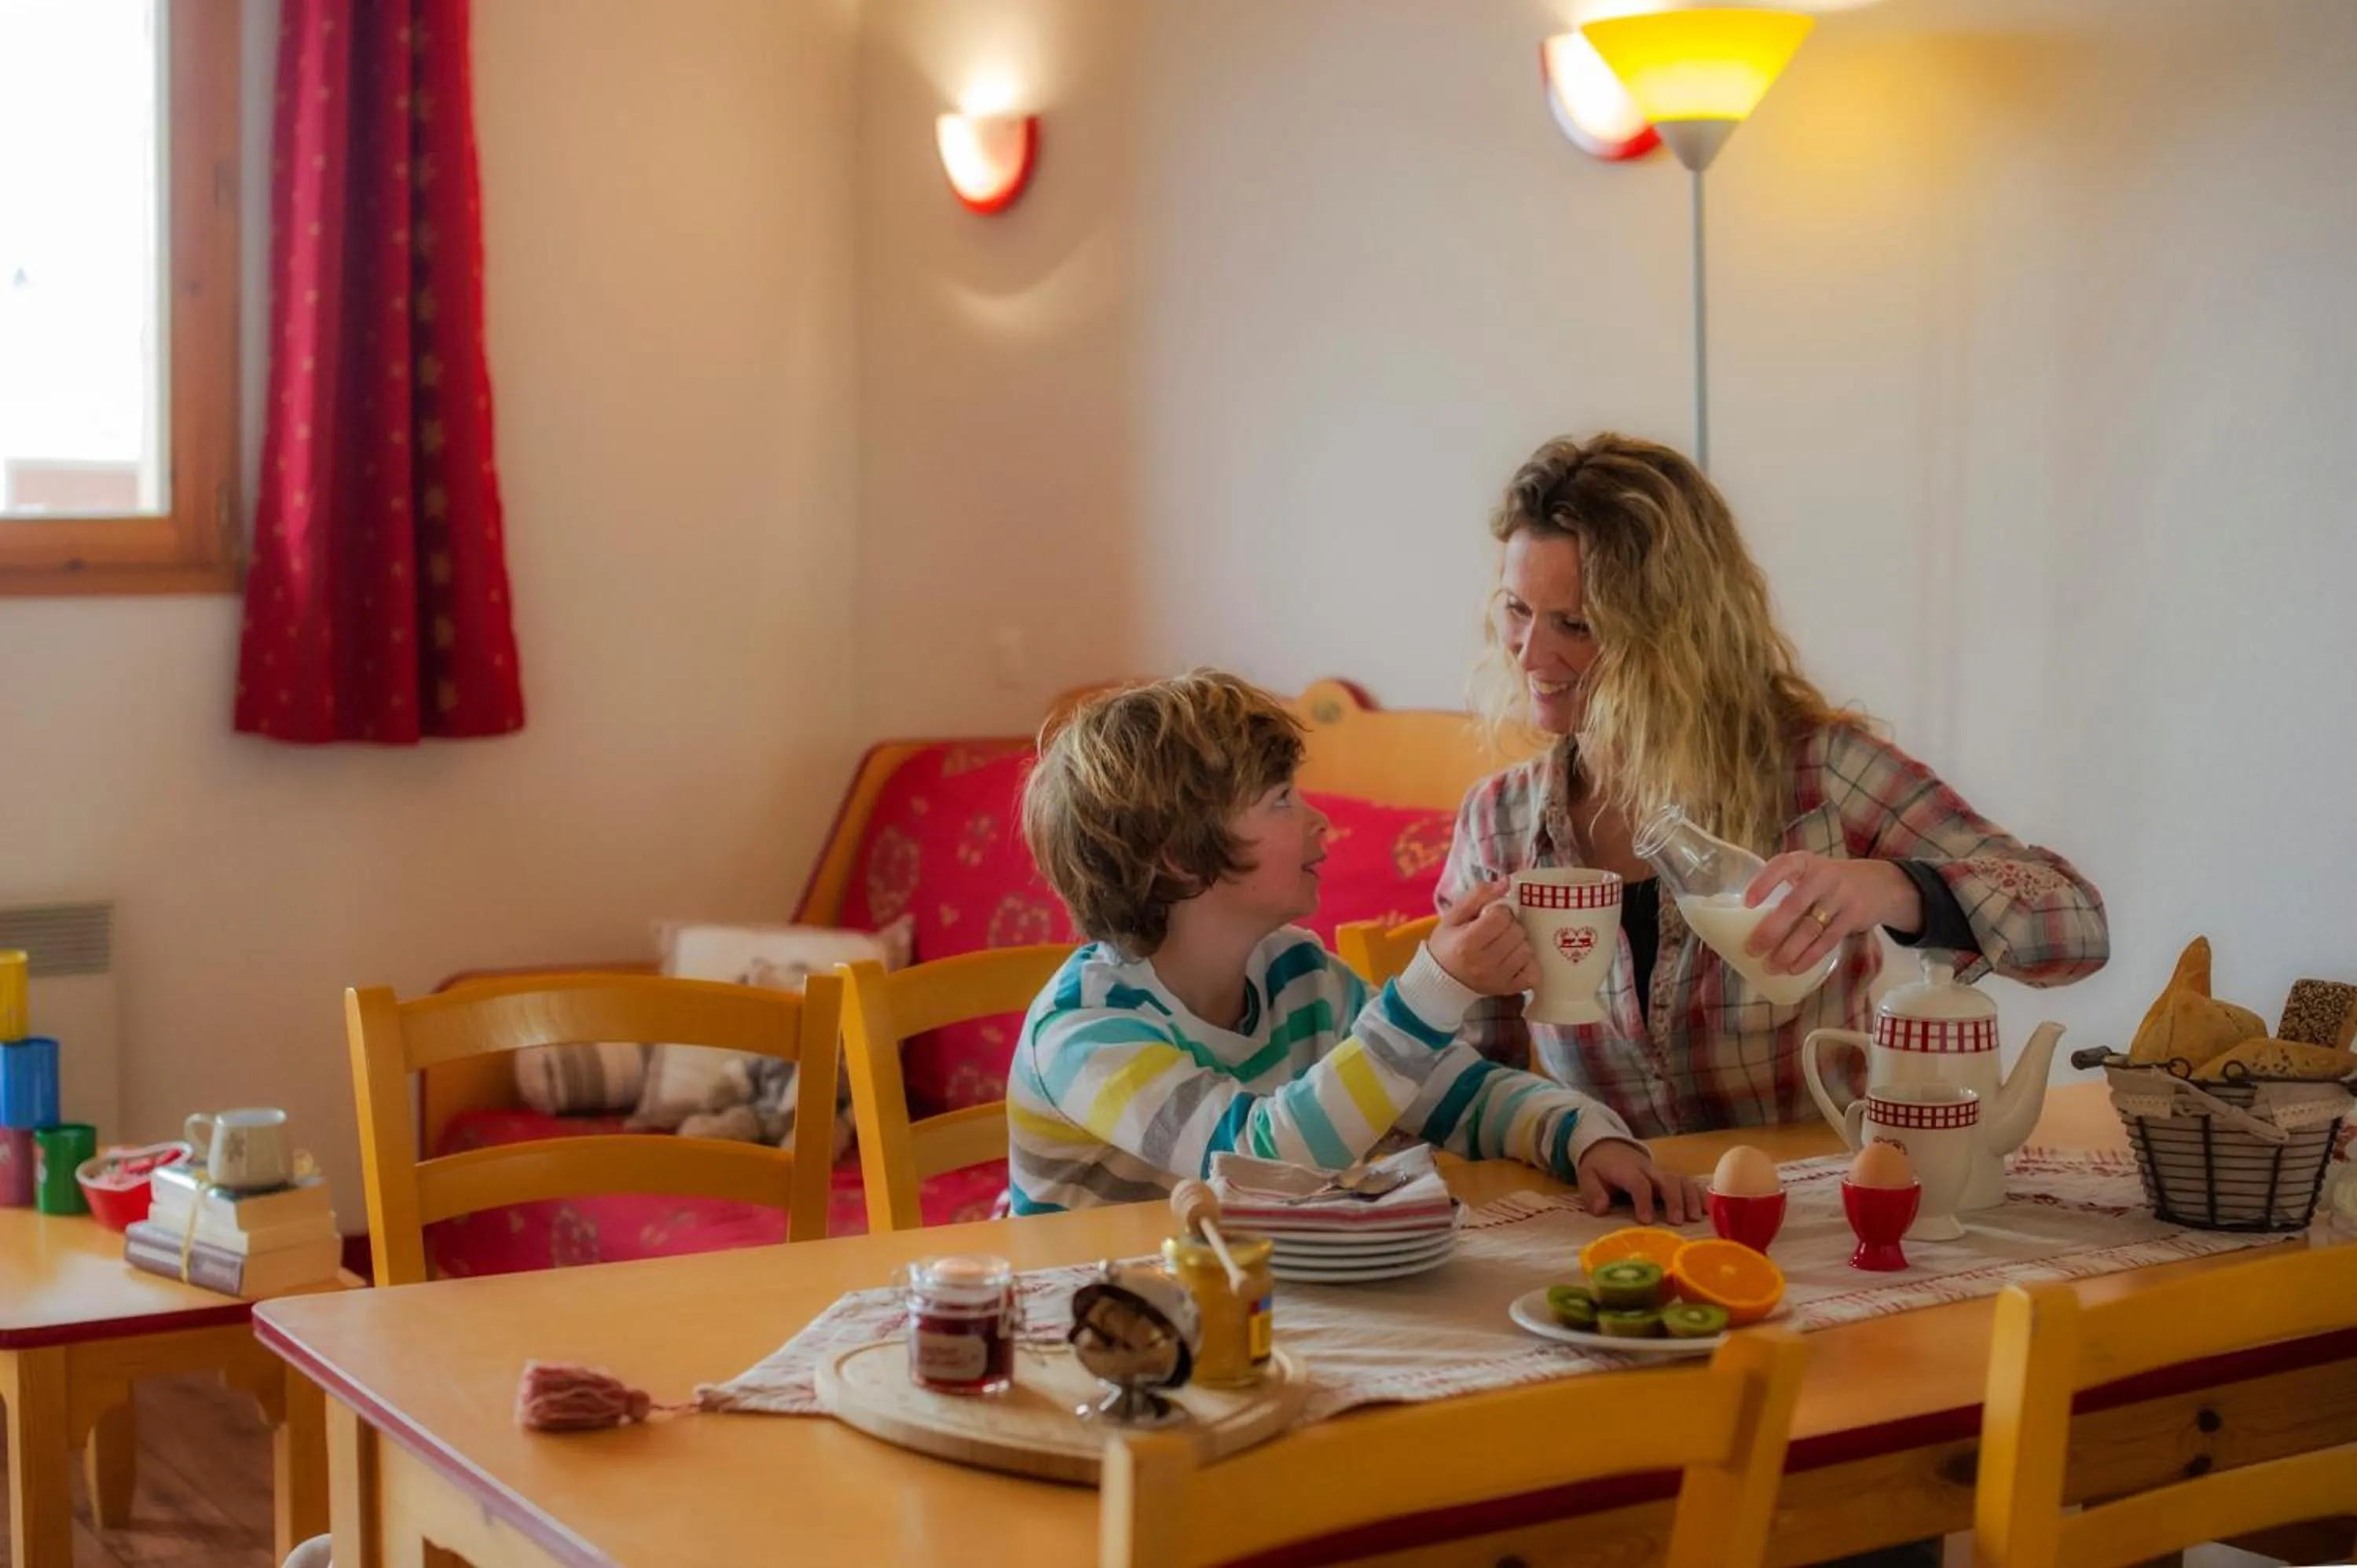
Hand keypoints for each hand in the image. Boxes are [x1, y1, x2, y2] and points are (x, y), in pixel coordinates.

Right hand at [1427, 881, 1538, 997]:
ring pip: (1527, 950)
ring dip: (1519, 943)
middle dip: (1511, 926)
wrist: (1442, 979)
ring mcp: (1499, 979)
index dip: (1499, 911)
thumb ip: (1478, 895)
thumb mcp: (1454, 916)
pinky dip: (1529, 963)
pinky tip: (1515, 959)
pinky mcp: (1510, 989)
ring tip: (1505, 944)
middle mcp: (1484, 963)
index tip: (1490, 916)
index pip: (1501, 916)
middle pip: (1517, 932)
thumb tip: (1505, 883)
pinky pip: (1534, 972)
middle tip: (1498, 930)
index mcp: (1468, 943)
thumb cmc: (1447, 944)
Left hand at [1575, 1139, 1706, 1224]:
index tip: (1646, 1221)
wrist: (1609, 1146)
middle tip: (1677, 1222)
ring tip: (1696, 1218)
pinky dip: (1700, 1194)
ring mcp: (1661, 1172)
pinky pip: (1688, 1182)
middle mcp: (1648, 1169)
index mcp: (1627, 1170)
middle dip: (1674, 1200)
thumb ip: (1592, 1193)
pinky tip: (1709, 1210)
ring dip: (1691, 1198)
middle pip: (1667, 1180)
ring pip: (1681, 1180)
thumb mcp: (1587, 1176)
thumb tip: (1600, 1209)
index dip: (1643, 1201)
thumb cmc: (1599, 1166)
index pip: (1638, 1183)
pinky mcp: (1669, 1176)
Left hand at [1741, 854, 1920, 977]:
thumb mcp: (1810, 873)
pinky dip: (1809, 957)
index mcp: (1805, 862)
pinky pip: (1827, 941)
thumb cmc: (1830, 882)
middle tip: (1751, 949)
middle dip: (1770, 931)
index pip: (1782, 866)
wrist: (1881, 884)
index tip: (1747, 903)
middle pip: (1793, 905)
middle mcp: (1823, 876)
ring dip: (1788, 951)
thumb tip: (1746, 921)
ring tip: (1770, 967)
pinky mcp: (1854, 917)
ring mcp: (1841, 897)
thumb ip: (1787, 888)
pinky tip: (1794, 968)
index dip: (1764, 883)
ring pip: (1810, 928)